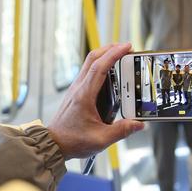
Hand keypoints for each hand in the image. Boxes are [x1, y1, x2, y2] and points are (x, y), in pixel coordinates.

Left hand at [47, 43, 144, 159]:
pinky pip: (87, 73)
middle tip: (126, 48)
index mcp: (84, 95)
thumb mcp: (101, 139)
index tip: (127, 47)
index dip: (114, 54)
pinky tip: (109, 75)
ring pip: (89, 64)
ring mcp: (75, 89)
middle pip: (93, 58)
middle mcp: (78, 88)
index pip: (99, 67)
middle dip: (110, 48)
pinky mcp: (75, 93)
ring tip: (120, 57)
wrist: (52, 144)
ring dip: (104, 56)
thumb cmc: (72, 141)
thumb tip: (138, 124)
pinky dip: (99, 67)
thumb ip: (122, 131)